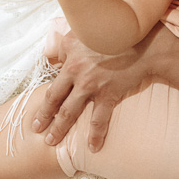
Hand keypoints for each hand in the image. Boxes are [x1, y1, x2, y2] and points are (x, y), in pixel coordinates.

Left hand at [29, 26, 152, 149]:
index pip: (53, 76)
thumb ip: (70, 44)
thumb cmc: (115, 32)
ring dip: (58, 129)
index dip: (45, 92)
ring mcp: (91, 85)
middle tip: (35, 128)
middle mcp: (75, 71)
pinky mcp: (108, 94)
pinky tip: (93, 148)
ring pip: (69, 112)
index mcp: (69, 54)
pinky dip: (95, 135)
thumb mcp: (85, 30)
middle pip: (54, 98)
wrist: (143, 42)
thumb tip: (60, 59)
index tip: (39, 104)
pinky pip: (99, 120)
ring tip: (51, 141)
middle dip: (43, 115)